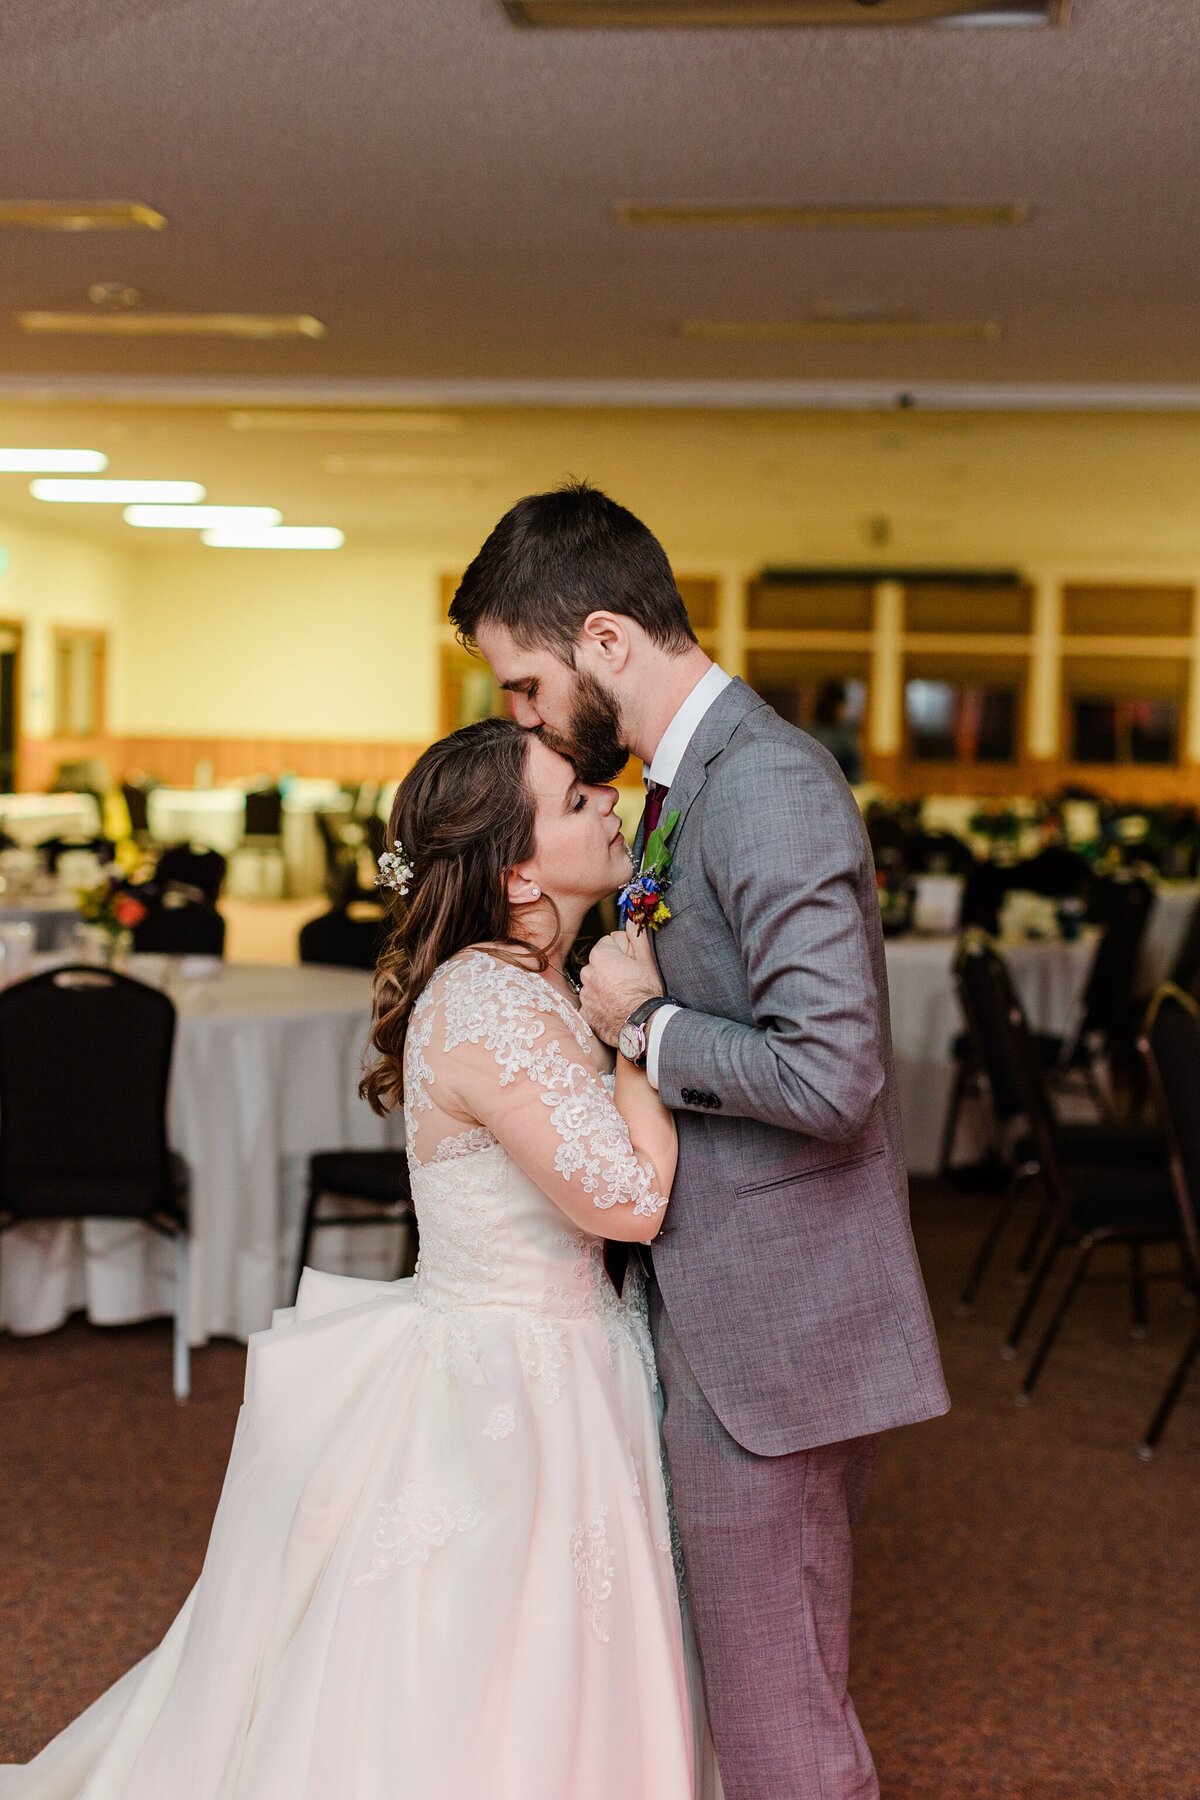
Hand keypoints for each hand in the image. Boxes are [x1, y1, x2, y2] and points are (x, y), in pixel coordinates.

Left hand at [579, 928, 663, 1046]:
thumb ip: (637, 936)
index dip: (623, 950)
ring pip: (595, 981)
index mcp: (600, 956)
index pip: (609, 941)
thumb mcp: (647, 960)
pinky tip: (615, 1009)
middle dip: (611, 967)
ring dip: (605, 985)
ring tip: (623, 996)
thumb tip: (632, 920)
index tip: (631, 962)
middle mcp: (587, 973)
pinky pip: (592, 1002)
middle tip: (629, 980)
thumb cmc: (646, 993)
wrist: (642, 1026)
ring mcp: (585, 994)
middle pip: (600, 962)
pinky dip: (600, 1004)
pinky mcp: (585, 1012)